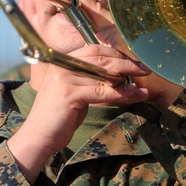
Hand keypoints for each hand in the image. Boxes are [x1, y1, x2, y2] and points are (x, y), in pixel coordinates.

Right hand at [7, 43, 152, 181]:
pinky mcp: (69, 95)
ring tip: (143, 88)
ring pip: (105, 76)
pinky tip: (132, 93)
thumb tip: (121, 76)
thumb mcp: (77, 91)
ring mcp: (65, 79)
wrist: (39, 135)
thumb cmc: (60, 115)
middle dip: (127, 64)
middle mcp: (64, 66)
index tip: (135, 62)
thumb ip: (93, 80)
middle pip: (103, 60)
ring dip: (128, 81)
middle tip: (146, 70)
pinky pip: (102, 92)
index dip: (118, 55)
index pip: (96, 50)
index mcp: (65, 61)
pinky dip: (120, 93)